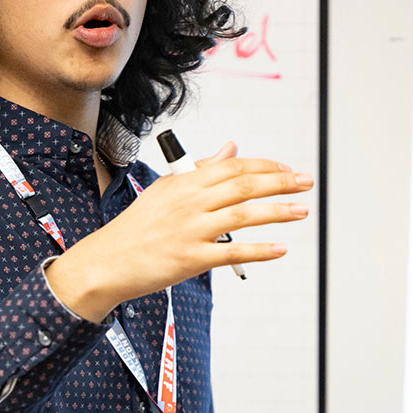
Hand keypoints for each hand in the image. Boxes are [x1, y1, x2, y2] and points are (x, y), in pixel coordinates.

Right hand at [45, 147, 312, 320]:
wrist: (107, 262)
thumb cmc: (136, 228)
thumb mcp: (166, 190)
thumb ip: (201, 170)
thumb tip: (231, 149)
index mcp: (184, 182)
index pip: (232, 167)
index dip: (264, 166)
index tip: (286, 169)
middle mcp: (189, 203)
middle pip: (243, 186)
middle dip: (280, 182)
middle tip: (305, 182)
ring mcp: (191, 231)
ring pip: (243, 215)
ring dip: (277, 212)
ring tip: (301, 210)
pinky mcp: (191, 259)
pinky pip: (232, 253)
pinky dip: (258, 250)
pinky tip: (279, 248)